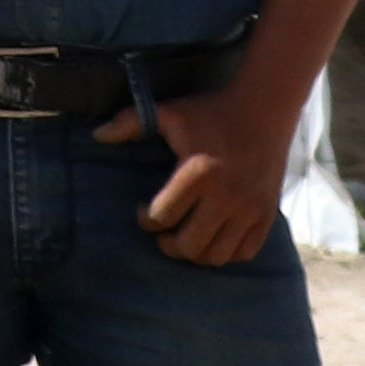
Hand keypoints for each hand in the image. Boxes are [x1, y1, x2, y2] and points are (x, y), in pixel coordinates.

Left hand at [99, 73, 297, 267]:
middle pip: (189, 245)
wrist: (264, 109)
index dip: (146, 219)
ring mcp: (250, 208)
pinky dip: (225, 252)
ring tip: (186, 237)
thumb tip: (97, 136)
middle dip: (168, 244)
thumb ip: (132, 121)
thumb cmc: (211, 112)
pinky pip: (245, 252)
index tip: (143, 210)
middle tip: (162, 233)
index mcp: (199, 173)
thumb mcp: (170, 112)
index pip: (163, 217)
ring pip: (216, 256)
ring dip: (195, 253)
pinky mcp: (267, 214)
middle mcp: (227, 196)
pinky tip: (213, 236)